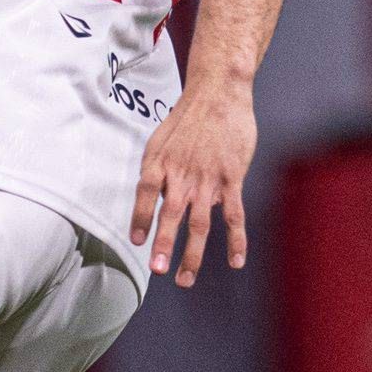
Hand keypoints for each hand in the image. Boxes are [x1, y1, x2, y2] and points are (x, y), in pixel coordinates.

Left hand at [130, 84, 257, 286]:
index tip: (136, 241)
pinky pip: (233, 215)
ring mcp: (208, 179)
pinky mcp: (232, 179)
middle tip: (157, 270)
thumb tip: (154, 201)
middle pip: (171, 215)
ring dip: (192, 254)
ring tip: (184, 279)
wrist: (219, 93)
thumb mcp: (161, 139)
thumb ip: (157, 171)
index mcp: (159, 162)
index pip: (144, 194)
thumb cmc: (188, 118)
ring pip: (199, 223)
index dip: (139, 218)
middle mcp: (181, 174)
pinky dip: (235, 240)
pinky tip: (234, 260)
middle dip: (163, 245)